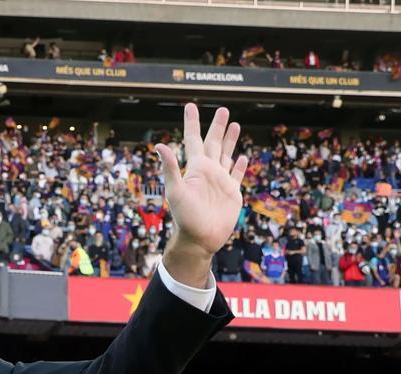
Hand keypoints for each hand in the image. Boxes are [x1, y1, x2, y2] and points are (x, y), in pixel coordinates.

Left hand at [155, 103, 248, 285]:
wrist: (200, 239)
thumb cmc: (185, 217)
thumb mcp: (176, 191)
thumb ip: (171, 168)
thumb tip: (159, 146)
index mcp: (195, 168)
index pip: (193, 139)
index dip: (192, 123)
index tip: (190, 106)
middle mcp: (208, 171)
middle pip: (213, 143)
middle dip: (217, 126)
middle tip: (222, 109)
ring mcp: (220, 181)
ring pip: (226, 154)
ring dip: (230, 140)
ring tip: (235, 124)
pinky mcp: (232, 192)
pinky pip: (236, 174)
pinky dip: (239, 165)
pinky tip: (242, 156)